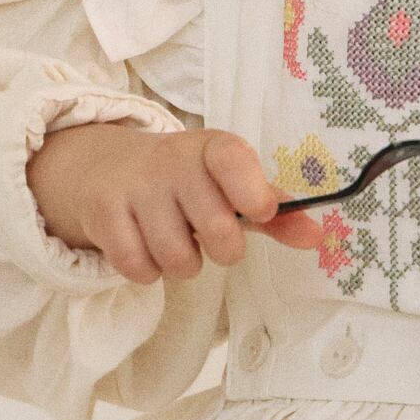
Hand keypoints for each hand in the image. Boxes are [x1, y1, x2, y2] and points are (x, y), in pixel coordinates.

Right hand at [25, 122, 322, 282]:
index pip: (232, 157)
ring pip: (178, 259)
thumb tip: (318, 238)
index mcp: (210, 149)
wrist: (102, 169)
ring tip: (172, 240)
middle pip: (217, 230)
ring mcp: (135, 185)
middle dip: (223, 249)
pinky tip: (142, 245)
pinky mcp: (103, 212)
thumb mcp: (227, 186)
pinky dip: (146, 270)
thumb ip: (273, 214)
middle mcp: (172, 161)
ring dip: (181, 264)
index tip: (260, 212)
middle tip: (208, 236)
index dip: (251, 190)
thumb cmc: (182, 183)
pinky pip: (139, 267)